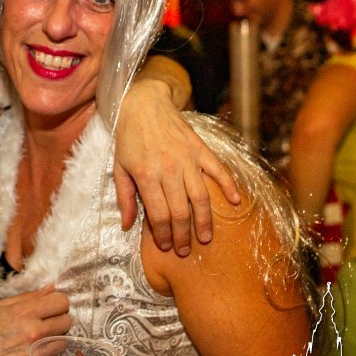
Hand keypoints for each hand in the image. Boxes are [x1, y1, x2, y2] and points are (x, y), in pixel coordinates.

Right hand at [0, 285, 70, 355]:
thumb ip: (27, 297)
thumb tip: (50, 288)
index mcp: (25, 312)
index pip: (61, 301)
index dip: (57, 302)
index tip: (50, 306)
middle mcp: (35, 332)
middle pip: (67, 321)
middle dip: (58, 319)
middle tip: (45, 322)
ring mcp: (37, 354)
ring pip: (63, 341)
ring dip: (55, 339)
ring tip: (39, 340)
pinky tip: (33, 354)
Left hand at [114, 80, 239, 255]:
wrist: (144, 104)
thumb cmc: (129, 137)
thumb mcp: (119, 167)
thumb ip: (124, 198)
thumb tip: (127, 226)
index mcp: (146, 175)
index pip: (159, 214)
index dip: (164, 235)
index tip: (166, 246)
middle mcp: (169, 169)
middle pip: (181, 212)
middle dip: (183, 235)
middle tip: (185, 251)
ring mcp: (187, 159)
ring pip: (200, 197)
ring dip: (204, 221)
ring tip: (205, 238)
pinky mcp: (201, 149)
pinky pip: (219, 170)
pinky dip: (229, 186)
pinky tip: (236, 202)